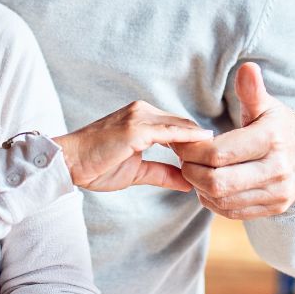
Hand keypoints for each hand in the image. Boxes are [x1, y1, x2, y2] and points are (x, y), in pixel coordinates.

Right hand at [53, 100, 211, 191]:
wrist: (69, 162)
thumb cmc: (97, 165)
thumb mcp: (136, 171)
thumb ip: (162, 173)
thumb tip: (187, 182)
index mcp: (142, 117)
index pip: (178, 127)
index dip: (197, 143)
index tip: (216, 159)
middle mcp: (142, 110)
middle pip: (184, 124)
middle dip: (203, 142)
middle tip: (225, 160)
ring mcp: (139, 117)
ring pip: (181, 127)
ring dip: (200, 143)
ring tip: (220, 158)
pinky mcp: (136, 129)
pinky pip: (170, 134)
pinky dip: (188, 141)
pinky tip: (204, 150)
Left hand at [173, 63, 294, 218]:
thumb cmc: (280, 124)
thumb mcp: (268, 105)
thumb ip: (252, 90)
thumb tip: (246, 67)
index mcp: (272, 139)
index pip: (218, 153)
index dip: (192, 150)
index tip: (181, 143)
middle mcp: (277, 169)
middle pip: (217, 182)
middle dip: (191, 171)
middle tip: (183, 160)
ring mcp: (278, 192)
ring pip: (223, 200)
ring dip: (199, 187)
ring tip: (194, 171)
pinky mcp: (276, 207)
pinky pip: (233, 212)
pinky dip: (213, 201)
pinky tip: (208, 186)